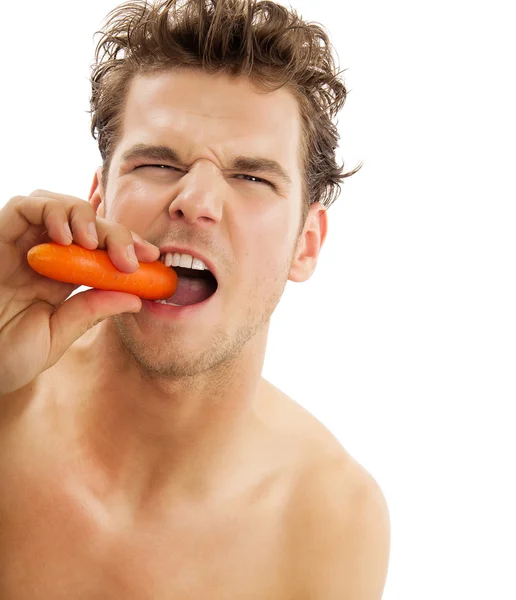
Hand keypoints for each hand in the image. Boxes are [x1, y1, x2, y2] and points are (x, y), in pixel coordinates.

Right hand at [0, 190, 159, 395]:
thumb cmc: (7, 354)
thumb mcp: (58, 335)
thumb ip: (91, 312)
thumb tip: (136, 298)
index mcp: (62, 276)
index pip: (101, 249)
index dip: (128, 247)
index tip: (152, 258)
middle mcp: (44, 254)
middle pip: (86, 224)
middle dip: (115, 233)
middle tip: (131, 254)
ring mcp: (21, 243)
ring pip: (58, 204)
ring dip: (84, 216)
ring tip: (93, 243)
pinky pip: (25, 206)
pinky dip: (51, 211)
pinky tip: (65, 236)